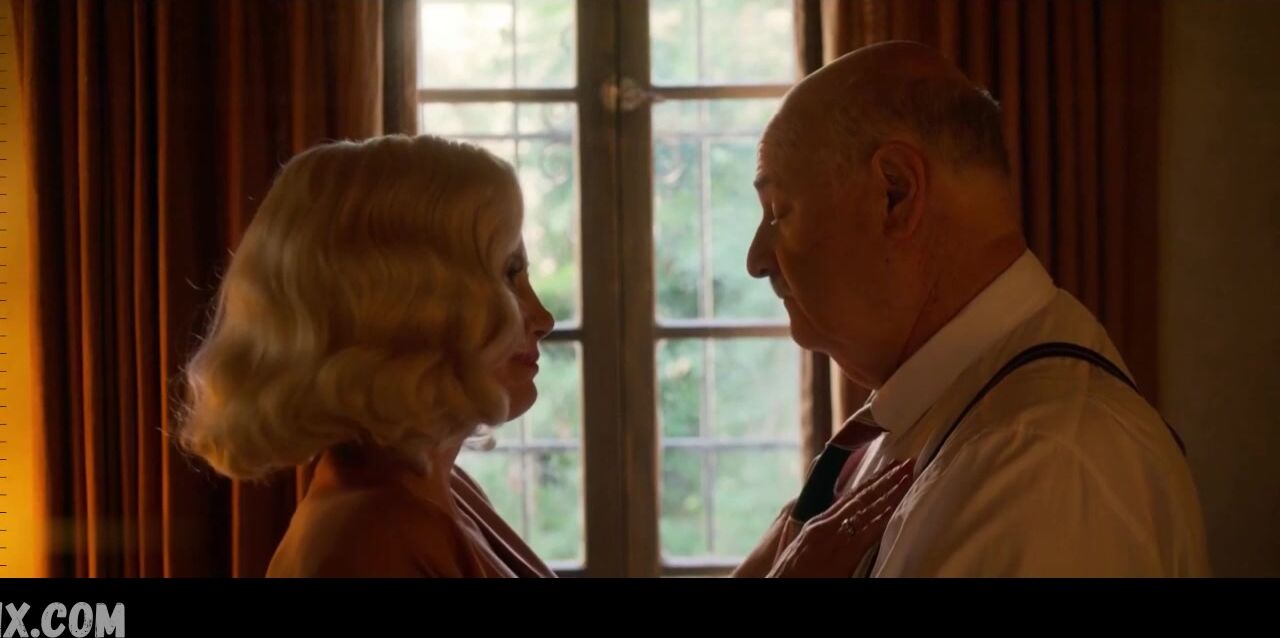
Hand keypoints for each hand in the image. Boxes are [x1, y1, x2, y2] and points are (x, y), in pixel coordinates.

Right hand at [766, 458, 915, 577]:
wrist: (781, 586)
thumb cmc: (791, 573)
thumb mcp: (802, 545)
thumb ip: (819, 530)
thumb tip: (834, 521)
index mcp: (817, 521)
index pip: (849, 496)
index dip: (870, 480)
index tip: (887, 467)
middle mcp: (826, 524)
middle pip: (860, 496)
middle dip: (884, 478)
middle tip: (905, 464)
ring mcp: (834, 537)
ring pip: (866, 508)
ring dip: (890, 492)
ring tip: (907, 477)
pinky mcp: (843, 554)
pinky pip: (868, 532)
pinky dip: (882, 517)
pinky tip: (895, 506)